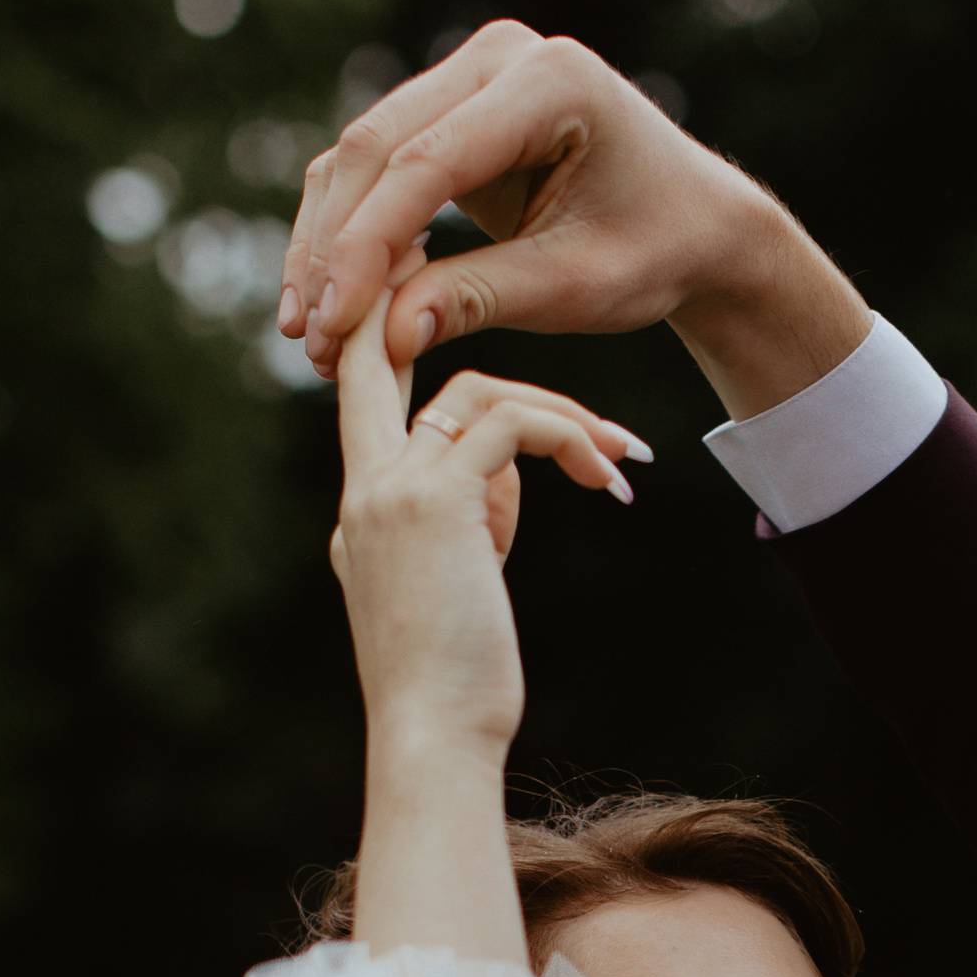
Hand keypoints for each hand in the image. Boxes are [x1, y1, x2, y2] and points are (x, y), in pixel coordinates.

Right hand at [282, 22, 869, 417]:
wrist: (698, 223)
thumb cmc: (657, 251)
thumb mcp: (577, 287)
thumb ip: (481, 300)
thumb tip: (384, 338)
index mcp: (548, 80)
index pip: (429, 161)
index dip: (369, 246)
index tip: (336, 324)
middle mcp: (499, 55)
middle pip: (379, 146)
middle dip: (335, 248)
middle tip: (307, 339)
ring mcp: (471, 73)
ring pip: (364, 156)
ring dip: (328, 244)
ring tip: (308, 334)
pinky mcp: (452, 108)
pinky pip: (380, 168)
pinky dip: (350, 233)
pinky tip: (329, 301)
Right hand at [331, 314, 646, 773]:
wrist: (435, 739)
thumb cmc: (458, 692)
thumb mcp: (458, 592)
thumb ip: (467, 528)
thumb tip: (500, 495)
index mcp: (362, 510)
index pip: (363, 397)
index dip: (382, 330)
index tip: (411, 273)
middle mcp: (364, 489)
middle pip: (387, 358)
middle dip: (408, 287)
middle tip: (436, 236)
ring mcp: (392, 489)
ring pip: (475, 392)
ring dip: (557, 414)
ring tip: (613, 464)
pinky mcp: (435, 499)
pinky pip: (511, 424)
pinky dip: (566, 435)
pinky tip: (604, 478)